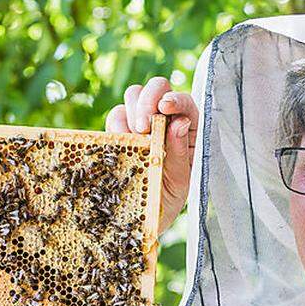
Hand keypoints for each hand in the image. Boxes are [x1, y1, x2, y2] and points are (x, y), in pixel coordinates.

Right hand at [105, 77, 197, 235]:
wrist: (144, 218)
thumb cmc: (170, 199)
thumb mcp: (181, 182)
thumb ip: (181, 154)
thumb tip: (179, 122)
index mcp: (189, 128)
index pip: (184, 101)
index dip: (174, 99)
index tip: (165, 108)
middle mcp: (166, 119)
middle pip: (157, 87)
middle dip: (147, 101)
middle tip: (142, 128)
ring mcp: (142, 122)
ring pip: (133, 95)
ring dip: (131, 112)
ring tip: (135, 140)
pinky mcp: (121, 130)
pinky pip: (116, 116)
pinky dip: (116, 126)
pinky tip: (123, 144)